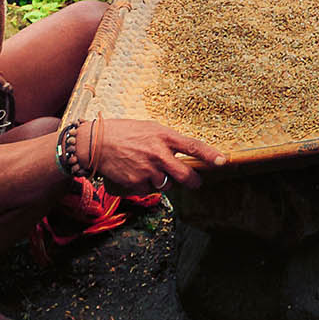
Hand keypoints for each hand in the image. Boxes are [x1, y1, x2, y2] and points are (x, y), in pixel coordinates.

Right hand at [87, 115, 223, 192]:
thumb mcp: (149, 129)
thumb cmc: (124, 132)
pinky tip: (134, 174)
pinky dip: (144, 186)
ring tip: (146, 168)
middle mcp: (158, 154)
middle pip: (185, 175)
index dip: (209, 155)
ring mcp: (147, 170)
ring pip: (166, 185)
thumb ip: (167, 141)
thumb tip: (182, 154)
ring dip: (161, 181)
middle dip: (193, 182)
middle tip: (195, 182)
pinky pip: (148, 191)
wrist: (96, 143)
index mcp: (163, 136)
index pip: (193, 146)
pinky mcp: (136, 183)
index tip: (222, 162)